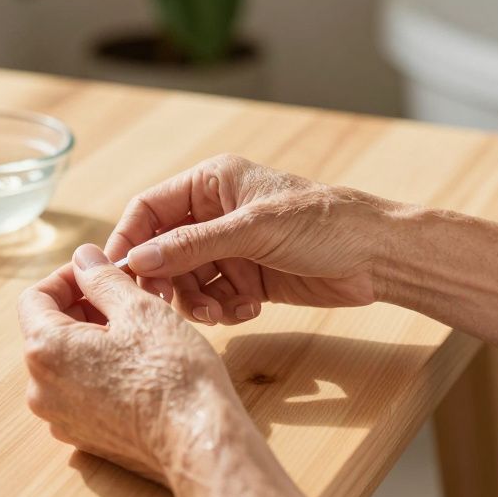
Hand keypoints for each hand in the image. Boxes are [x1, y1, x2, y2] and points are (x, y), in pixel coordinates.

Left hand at [18, 244, 332, 496]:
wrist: (199, 442)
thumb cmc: (172, 373)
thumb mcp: (138, 308)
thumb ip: (101, 278)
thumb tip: (83, 258)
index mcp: (46, 351)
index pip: (35, 297)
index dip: (67, 277)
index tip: (99, 271)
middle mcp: (41, 389)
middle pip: (48, 330)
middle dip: (82, 307)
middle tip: (124, 297)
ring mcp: (60, 418)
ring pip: (66, 362)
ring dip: (92, 339)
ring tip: (136, 330)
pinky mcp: (83, 437)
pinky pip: (79, 392)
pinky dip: (99, 371)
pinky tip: (137, 365)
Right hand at [106, 154, 396, 325]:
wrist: (379, 257)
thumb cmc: (324, 224)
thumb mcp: (253, 230)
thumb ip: (193, 245)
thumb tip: (138, 260)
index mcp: (212, 184)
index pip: (150, 209)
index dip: (129, 239)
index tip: (118, 273)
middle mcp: (215, 214)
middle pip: (163, 250)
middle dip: (166, 278)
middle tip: (167, 304)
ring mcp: (231, 248)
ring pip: (187, 279)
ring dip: (196, 299)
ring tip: (219, 312)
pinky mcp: (248, 278)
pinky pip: (214, 297)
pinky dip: (223, 308)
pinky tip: (248, 309)